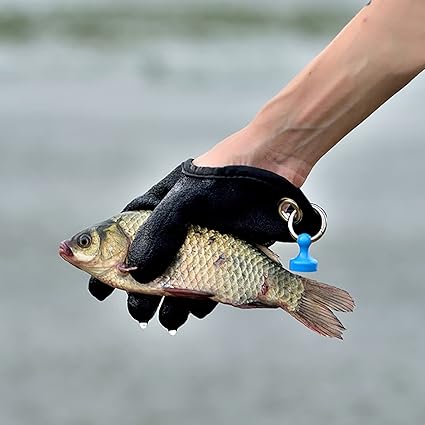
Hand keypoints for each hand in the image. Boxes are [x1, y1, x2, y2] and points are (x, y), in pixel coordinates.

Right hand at [88, 164, 217, 331]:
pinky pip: (205, 289)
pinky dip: (198, 304)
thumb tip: (136, 273)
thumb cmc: (225, 178)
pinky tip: (196, 307)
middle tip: (140, 312)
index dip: (107, 266)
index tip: (99, 291)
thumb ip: (159, 233)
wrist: (273, 172)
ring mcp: (199, 249)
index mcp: (155, 211)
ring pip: (175, 284)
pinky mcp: (223, 261)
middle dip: (139, 295)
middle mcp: (173, 233)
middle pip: (146, 270)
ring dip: (168, 307)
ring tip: (169, 319)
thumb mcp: (186, 198)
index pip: (120, 241)